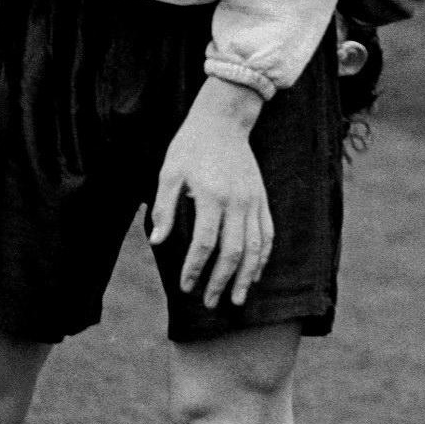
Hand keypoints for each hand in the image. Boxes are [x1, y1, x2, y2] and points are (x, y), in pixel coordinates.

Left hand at [151, 79, 271, 303]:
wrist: (224, 120)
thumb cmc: (191, 146)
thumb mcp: (169, 172)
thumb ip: (164, 207)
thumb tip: (157, 241)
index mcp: (211, 195)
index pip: (204, 243)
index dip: (194, 268)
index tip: (186, 287)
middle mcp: (236, 201)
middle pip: (232, 252)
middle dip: (221, 281)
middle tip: (210, 303)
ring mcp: (253, 201)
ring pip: (254, 248)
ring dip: (245, 277)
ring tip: (237, 299)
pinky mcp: (262, 199)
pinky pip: (267, 234)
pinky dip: (263, 257)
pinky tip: (255, 275)